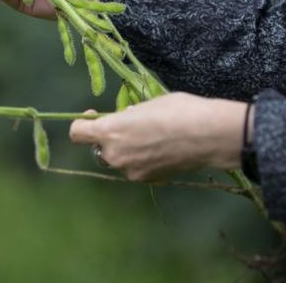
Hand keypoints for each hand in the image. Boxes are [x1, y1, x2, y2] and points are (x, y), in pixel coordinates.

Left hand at [69, 93, 247, 181]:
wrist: (208, 135)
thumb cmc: (177, 110)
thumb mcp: (147, 105)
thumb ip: (128, 116)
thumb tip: (125, 120)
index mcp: (110, 132)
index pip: (77, 133)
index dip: (83, 123)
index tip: (95, 115)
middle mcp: (115, 155)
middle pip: (99, 148)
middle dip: (110, 138)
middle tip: (131, 126)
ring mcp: (131, 171)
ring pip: (119, 160)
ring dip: (127, 150)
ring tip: (151, 137)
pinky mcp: (149, 180)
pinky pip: (136, 168)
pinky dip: (143, 160)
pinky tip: (162, 149)